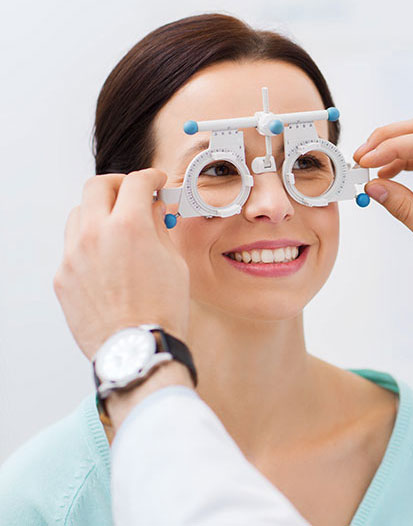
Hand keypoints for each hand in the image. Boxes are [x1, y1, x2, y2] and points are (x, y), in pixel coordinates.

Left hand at [53, 169, 190, 360]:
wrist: (136, 348)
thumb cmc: (161, 312)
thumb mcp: (174, 263)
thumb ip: (160, 229)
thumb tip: (153, 212)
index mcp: (129, 227)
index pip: (136, 182)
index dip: (151, 178)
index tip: (156, 183)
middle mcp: (95, 235)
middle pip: (97, 186)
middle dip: (119, 185)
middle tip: (133, 194)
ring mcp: (73, 255)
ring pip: (79, 214)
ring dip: (99, 212)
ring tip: (118, 228)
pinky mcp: (63, 277)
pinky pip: (72, 247)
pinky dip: (90, 244)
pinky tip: (108, 259)